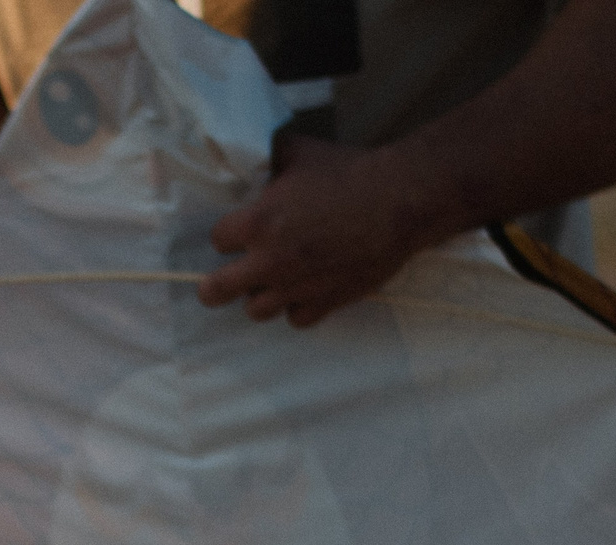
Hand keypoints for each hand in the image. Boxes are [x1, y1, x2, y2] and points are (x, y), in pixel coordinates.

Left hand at [197, 133, 459, 326]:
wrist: (400, 200)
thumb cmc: (351, 173)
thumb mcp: (302, 153)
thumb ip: (272, 160)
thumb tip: (258, 156)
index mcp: (256, 222)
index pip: (217, 240)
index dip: (227, 235)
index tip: (239, 233)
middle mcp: (268, 261)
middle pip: (216, 291)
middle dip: (215, 287)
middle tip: (220, 284)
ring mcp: (295, 286)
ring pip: (256, 310)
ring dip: (260, 296)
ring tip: (273, 282)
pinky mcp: (325, 302)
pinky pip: (296, 319)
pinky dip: (298, 307)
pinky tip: (306, 291)